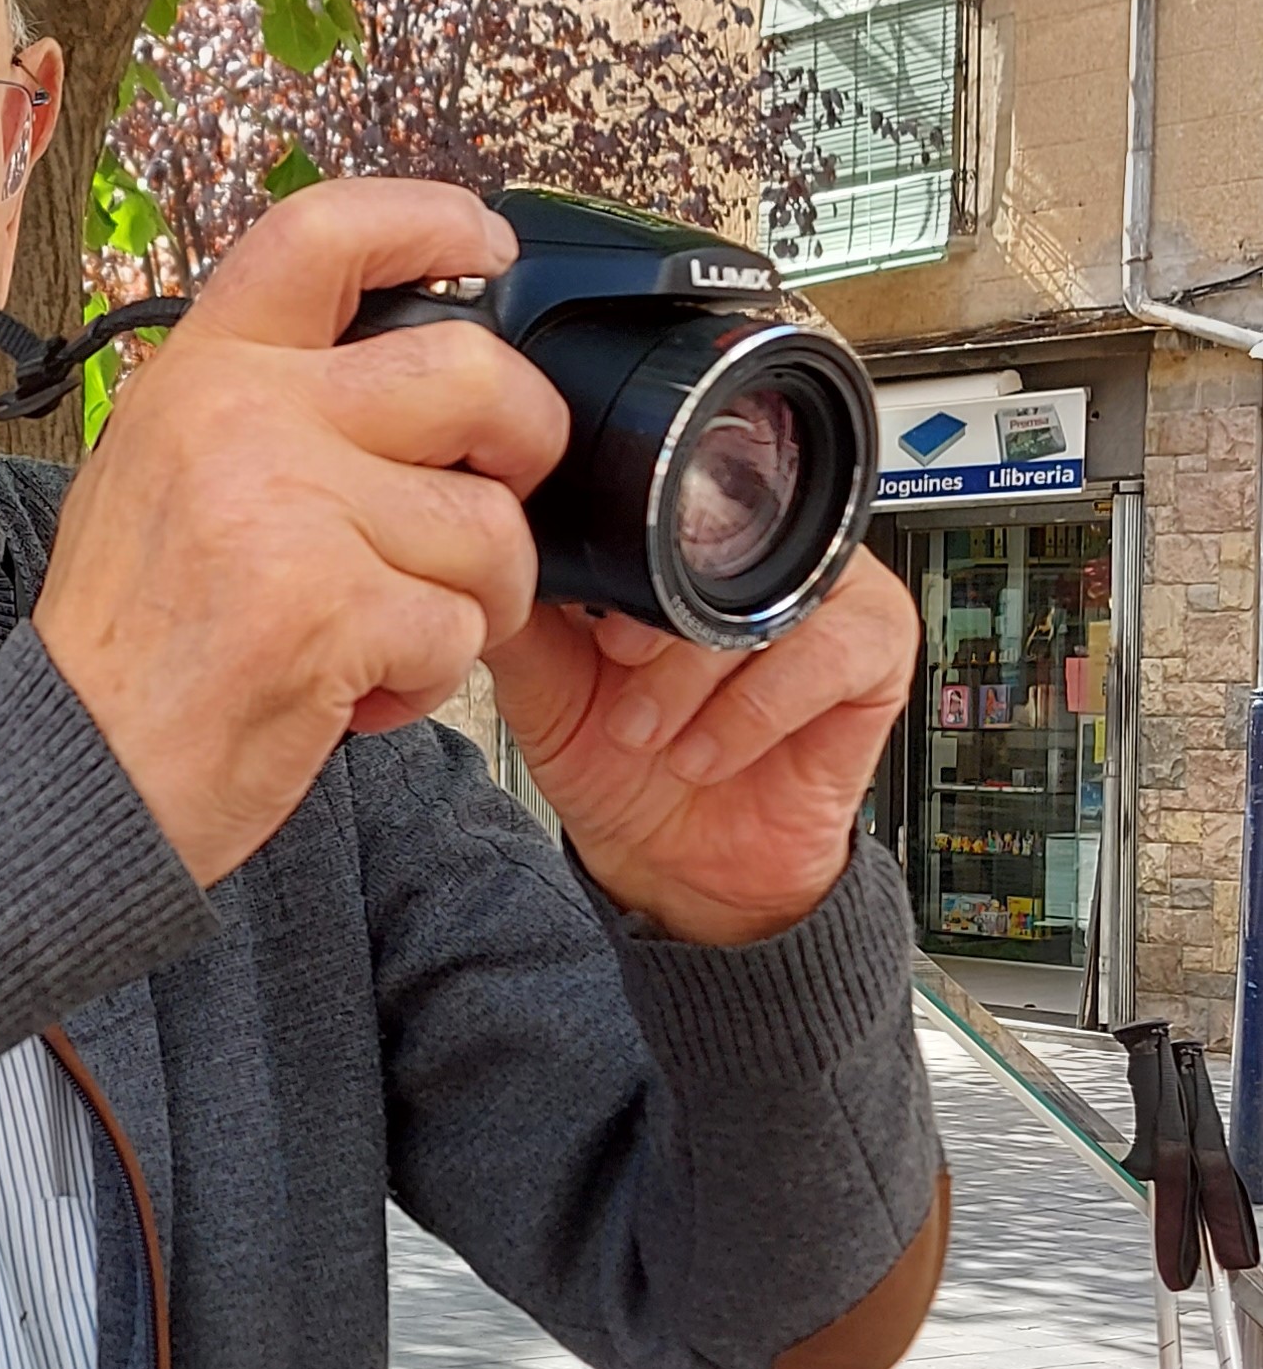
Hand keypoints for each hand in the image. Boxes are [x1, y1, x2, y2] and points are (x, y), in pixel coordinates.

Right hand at [35, 179, 568, 887]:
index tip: (489, 244)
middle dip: (525, 445)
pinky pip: (462, 627)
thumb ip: (260, 407)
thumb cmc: (127, 645)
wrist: (76, 776)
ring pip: (489, 527)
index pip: (323, 232)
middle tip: (496, 499)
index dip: (429, 220)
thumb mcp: (154, 475)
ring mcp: (288, 508)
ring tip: (382, 636)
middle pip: (472, 375)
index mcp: (199, 375)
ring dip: (468, 601)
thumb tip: (398, 364)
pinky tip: (354, 692)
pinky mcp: (332, 607)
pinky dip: (428, 678)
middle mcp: (240, 418)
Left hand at [482, 553, 916, 944]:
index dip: (619, 562)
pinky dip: (753, 712)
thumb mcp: (547, 686)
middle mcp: (759, 553)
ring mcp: (826, 593)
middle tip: (615, 676)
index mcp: (682, 542)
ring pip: (770, 600)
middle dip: (655, 625)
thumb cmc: (619, 762)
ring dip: (695, 676)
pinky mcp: (876, 649)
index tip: (584, 627)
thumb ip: (524, 618)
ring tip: (650, 733)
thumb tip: (491, 559)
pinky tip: (705, 754)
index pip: (664, 505)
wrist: (673, 863)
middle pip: (721, 545)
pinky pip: (829, 655)